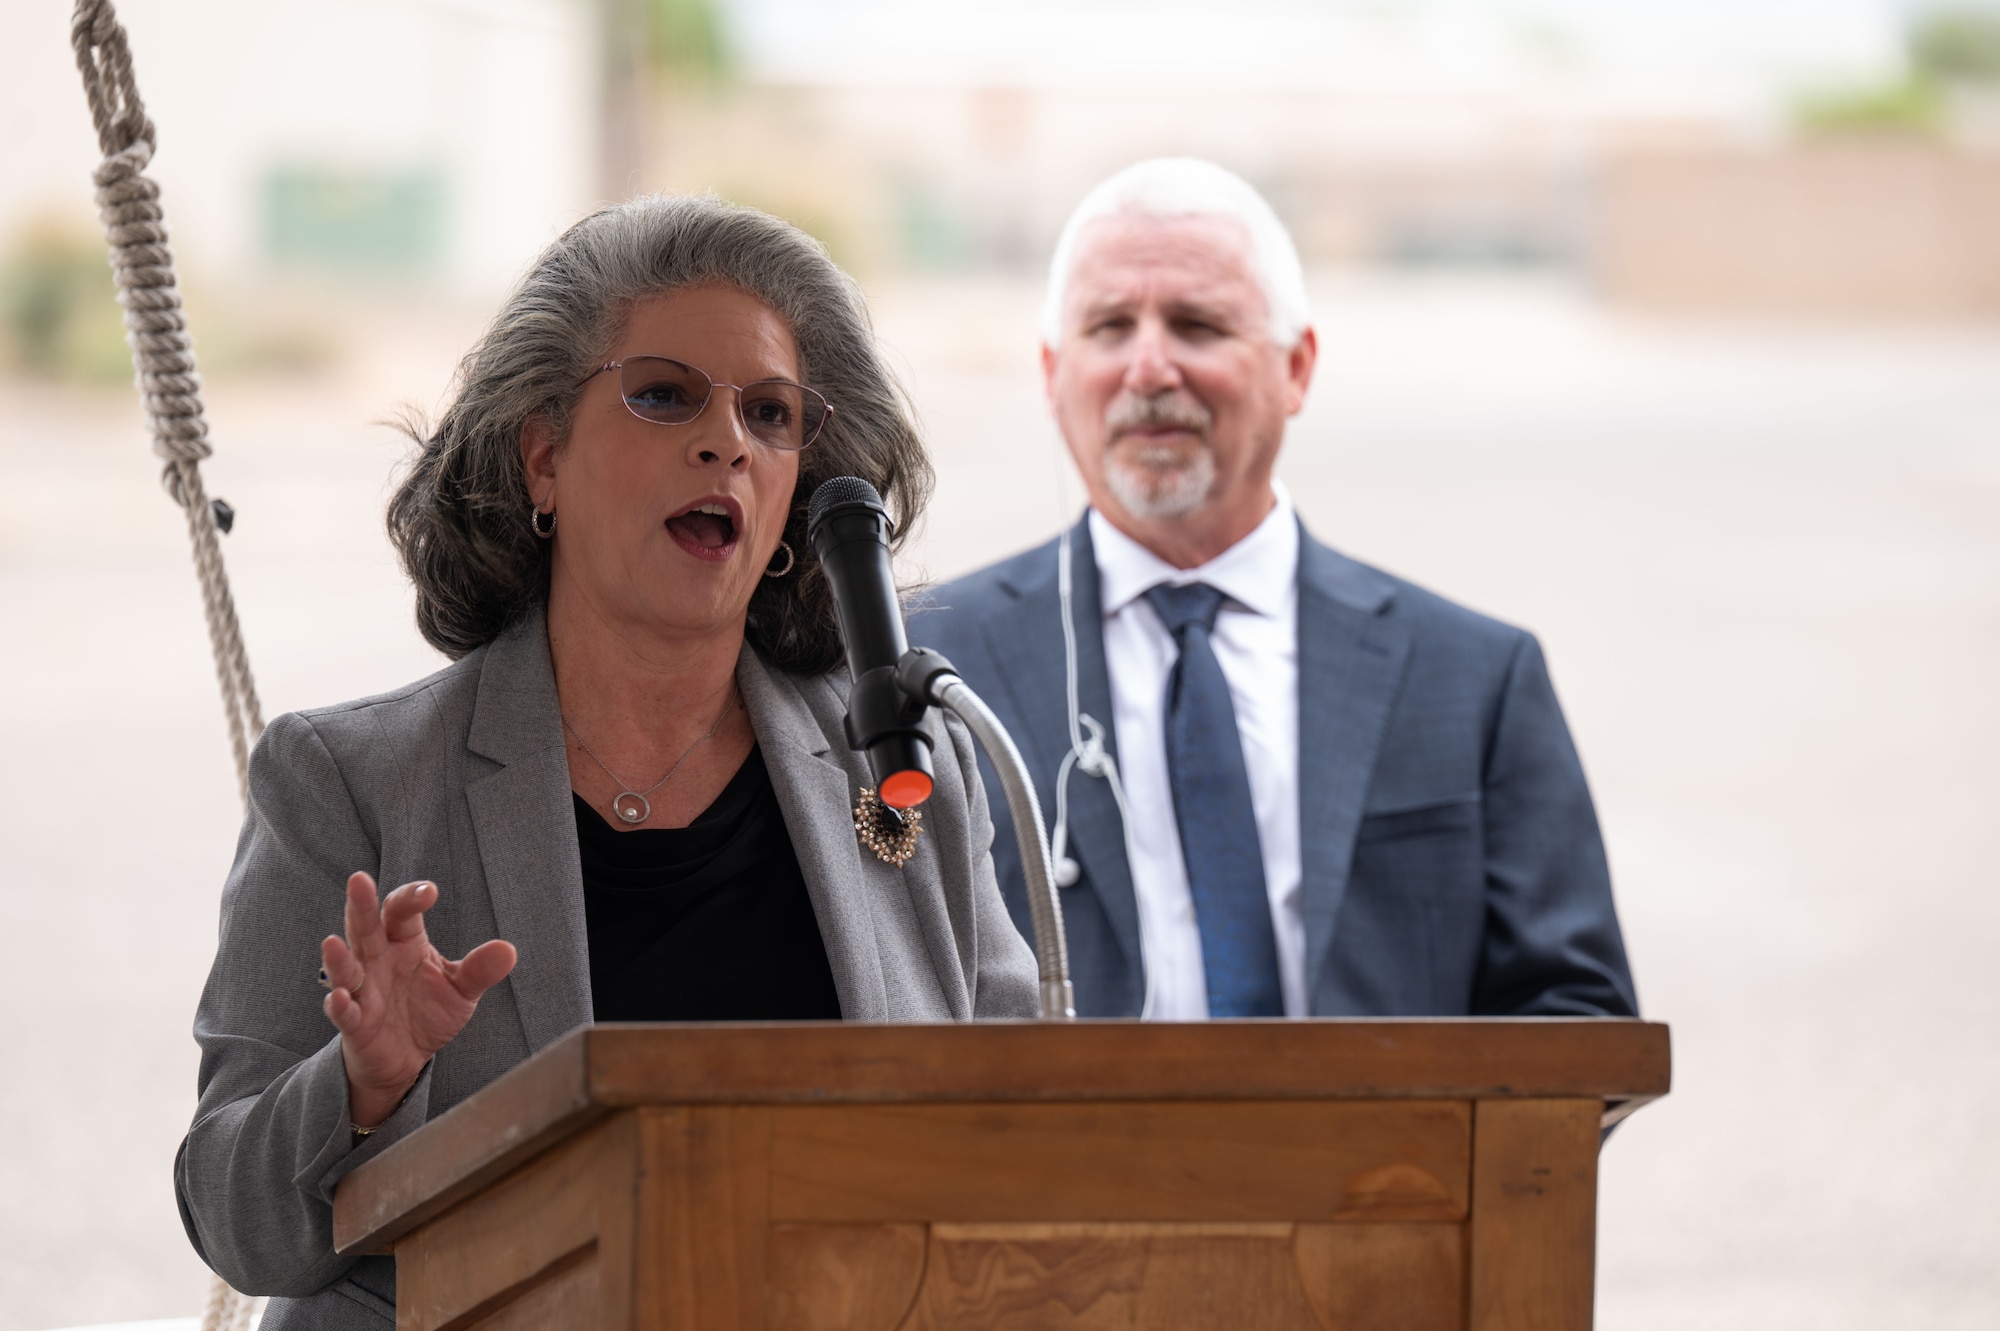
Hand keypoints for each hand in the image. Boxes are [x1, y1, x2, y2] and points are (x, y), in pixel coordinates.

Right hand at [320, 873, 516, 1128]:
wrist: (406, 1056)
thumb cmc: (429, 1011)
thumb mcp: (461, 990)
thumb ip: (480, 970)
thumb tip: (508, 950)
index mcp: (404, 942)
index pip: (402, 912)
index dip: (412, 898)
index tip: (429, 893)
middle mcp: (377, 960)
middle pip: (365, 928)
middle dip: (361, 906)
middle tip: (359, 880)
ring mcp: (362, 990)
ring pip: (346, 968)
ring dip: (339, 958)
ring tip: (332, 942)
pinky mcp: (354, 1023)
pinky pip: (343, 1012)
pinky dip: (340, 1005)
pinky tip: (340, 998)